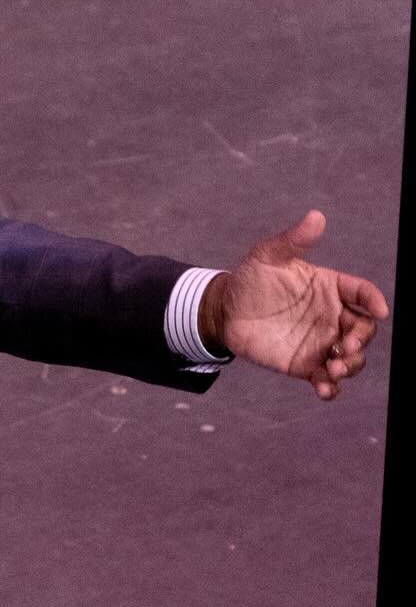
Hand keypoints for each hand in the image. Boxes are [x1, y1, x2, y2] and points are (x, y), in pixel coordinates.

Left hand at [199, 211, 388, 400]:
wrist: (226, 309)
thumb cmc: (251, 278)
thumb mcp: (268, 255)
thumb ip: (293, 241)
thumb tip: (316, 217)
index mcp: (331, 288)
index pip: (362, 294)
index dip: (374, 301)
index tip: (379, 310)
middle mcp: (332, 316)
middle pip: (364, 331)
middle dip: (362, 340)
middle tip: (344, 347)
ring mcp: (321, 342)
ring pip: (351, 358)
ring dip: (350, 366)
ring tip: (333, 368)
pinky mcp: (305, 365)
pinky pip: (326, 380)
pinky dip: (331, 388)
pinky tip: (325, 389)